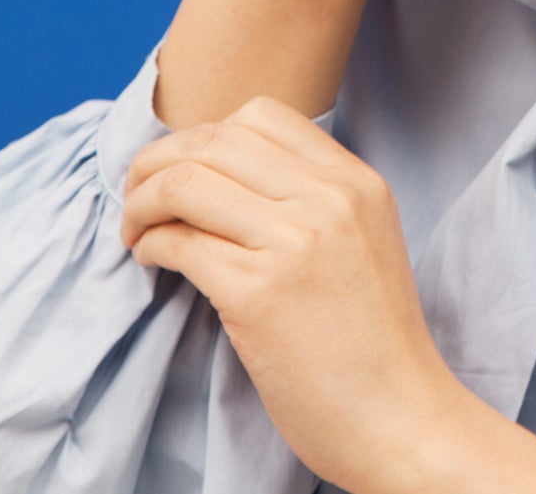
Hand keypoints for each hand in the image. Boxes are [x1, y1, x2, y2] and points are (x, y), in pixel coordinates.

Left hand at [120, 93, 465, 492]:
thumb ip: (314, 199)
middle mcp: (330, 201)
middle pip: (214, 141)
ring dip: (141, 202)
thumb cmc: (373, 342)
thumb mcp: (365, 241)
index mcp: (358, 183)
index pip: (261, 116)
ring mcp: (296, 244)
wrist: (399, 418)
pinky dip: (150, 245)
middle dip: (157, 162)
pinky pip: (178, 243)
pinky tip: (151, 261)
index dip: (204, 136)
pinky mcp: (258, 294)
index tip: (182, 168)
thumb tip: (220, 173)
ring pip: (185, 183)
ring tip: (136, 230)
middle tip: (137, 196)